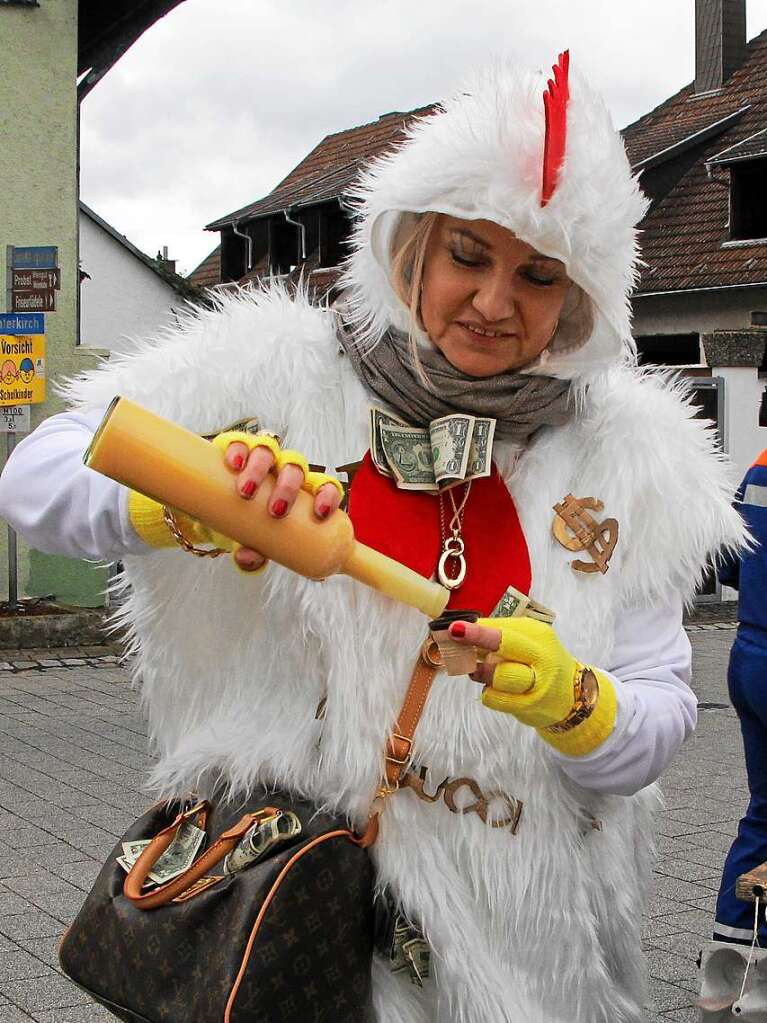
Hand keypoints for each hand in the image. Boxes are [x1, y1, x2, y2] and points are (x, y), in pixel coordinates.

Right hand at [212, 431, 343, 572]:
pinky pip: (241, 442)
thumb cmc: (249, 523)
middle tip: (275, 511)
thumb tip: (248, 559)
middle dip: (288, 487)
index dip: (327, 496)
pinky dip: (239, 450)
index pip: (324, 486)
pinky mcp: (238, 449)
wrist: (220, 506)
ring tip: (247, 491)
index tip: (320, 514)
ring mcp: (262, 457)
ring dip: (260, 469)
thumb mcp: (255, 541)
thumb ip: (255, 553)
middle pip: (295, 468)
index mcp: (301, 490)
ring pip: (269, 451)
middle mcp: (284, 470)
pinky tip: (235, 463)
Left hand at [446, 616, 616, 755]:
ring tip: (476, 671)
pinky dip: (488, 693)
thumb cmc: (538, 663)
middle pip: (504, 643)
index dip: (475, 626)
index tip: (453, 625)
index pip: (502, 626)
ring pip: (498, 675)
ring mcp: (537, 682)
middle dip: (477, 636)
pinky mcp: (530, 705)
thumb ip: (497, 638)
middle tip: (453, 632)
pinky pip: (495, 698)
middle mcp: (540, 655)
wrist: (572, 696)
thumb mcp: (525, 643)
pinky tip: (493, 689)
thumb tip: (460, 632)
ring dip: (480, 672)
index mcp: (537, 634)